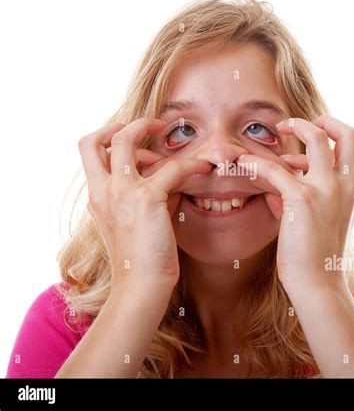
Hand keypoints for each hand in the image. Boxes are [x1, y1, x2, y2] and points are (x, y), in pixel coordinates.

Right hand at [78, 118, 211, 295]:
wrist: (142, 286)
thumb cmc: (141, 258)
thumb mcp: (134, 223)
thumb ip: (145, 196)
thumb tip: (169, 178)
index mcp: (98, 198)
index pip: (89, 154)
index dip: (108, 138)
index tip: (134, 139)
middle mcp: (103, 191)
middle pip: (94, 140)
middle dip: (121, 125)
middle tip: (152, 125)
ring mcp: (121, 192)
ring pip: (126, 140)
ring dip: (153, 131)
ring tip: (181, 146)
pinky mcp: (147, 198)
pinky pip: (172, 167)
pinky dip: (192, 164)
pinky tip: (206, 168)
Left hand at [237, 116, 353, 294]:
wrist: (318, 284)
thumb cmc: (315, 256)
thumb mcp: (318, 220)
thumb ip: (303, 195)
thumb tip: (278, 182)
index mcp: (352, 190)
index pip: (350, 145)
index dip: (330, 131)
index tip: (307, 134)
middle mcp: (345, 185)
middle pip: (345, 133)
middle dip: (318, 120)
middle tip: (289, 125)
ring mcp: (327, 190)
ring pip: (313, 139)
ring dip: (287, 133)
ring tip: (259, 148)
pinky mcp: (303, 199)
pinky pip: (276, 169)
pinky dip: (257, 162)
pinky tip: (242, 163)